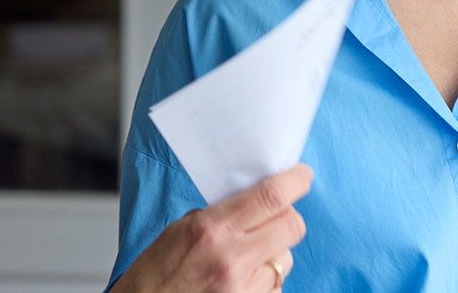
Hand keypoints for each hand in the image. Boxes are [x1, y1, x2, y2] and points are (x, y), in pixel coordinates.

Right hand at [111, 164, 312, 292]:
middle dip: (288, 215)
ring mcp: (244, 287)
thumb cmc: (157, 271)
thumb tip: (261, 199)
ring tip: (245, 256)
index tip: (301, 175)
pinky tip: (242, 279)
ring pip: (286, 257)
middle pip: (292, 224)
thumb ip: (226, 212)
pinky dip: (266, 278)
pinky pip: (276, 284)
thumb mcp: (184, 227)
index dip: (295, 181)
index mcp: (213, 228)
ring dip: (275, 251)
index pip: (271, 196)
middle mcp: (233, 258)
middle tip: (275, 215)